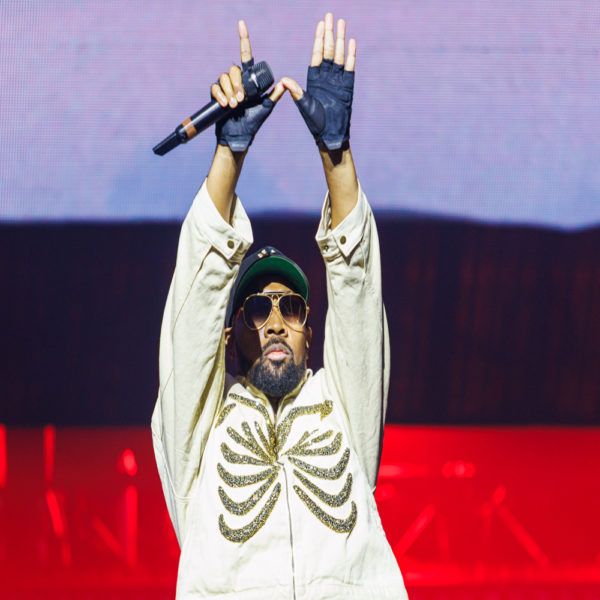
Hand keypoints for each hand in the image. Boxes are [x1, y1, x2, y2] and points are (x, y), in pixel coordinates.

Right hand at [212, 21, 284, 152]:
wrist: (239, 136)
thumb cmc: (253, 123)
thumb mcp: (266, 108)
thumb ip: (273, 96)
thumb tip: (285, 84)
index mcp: (249, 80)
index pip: (246, 56)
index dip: (244, 40)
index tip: (241, 24)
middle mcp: (237, 81)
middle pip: (234, 69)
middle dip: (237, 83)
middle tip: (242, 99)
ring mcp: (226, 88)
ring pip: (224, 77)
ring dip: (230, 90)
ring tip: (235, 105)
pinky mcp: (216, 95)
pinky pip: (215, 87)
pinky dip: (220, 94)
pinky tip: (225, 103)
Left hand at [282, 13, 355, 150]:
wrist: (330, 134)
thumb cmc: (315, 123)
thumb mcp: (304, 106)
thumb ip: (296, 92)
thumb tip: (284, 80)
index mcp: (314, 79)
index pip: (316, 54)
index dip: (318, 39)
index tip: (321, 24)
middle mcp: (326, 77)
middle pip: (328, 50)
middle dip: (330, 33)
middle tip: (331, 16)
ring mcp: (337, 81)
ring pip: (339, 55)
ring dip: (341, 39)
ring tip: (342, 23)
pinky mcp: (347, 87)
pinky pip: (349, 67)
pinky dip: (351, 55)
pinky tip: (351, 42)